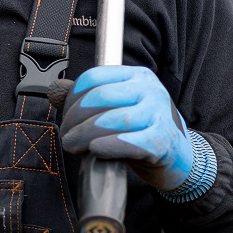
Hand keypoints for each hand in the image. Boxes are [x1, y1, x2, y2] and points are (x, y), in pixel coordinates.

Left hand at [59, 65, 192, 191]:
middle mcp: (150, 90)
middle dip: (76, 119)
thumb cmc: (142, 131)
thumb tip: (55, 91)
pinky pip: (130, 141)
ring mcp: (159, 114)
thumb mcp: (117, 109)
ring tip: (75, 146)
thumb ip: (87, 101)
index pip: (95, 77)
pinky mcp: (163, 140)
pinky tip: (96, 150)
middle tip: (68, 136)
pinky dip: (108, 146)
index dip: (72, 98)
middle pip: (101, 97)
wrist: (178, 155)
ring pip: (114, 119)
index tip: (66, 116)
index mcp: (136, 76)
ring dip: (86, 134)